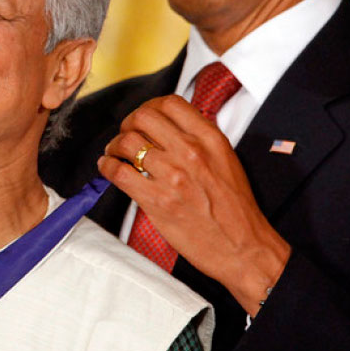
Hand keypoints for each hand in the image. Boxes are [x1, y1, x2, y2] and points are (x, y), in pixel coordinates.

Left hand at [97, 94, 290, 314]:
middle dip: (128, 123)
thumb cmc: (235, 209)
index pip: (170, 103)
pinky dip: (107, 166)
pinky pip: (118, 173)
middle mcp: (190, 152)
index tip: (144, 117)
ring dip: (115, 145)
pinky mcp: (157, 201)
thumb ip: (200, 140)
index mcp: (209, 139)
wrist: (242, 247)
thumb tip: (170, 128)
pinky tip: (109, 167)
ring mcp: (172, 176)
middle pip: (143, 117)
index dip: (150, 106)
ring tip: (115, 153)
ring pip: (127, 142)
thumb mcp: (226, 160)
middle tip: (126, 133)